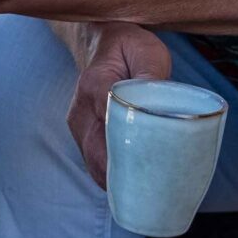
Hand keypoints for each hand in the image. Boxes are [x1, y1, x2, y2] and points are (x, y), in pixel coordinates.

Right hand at [66, 24, 173, 187]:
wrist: (101, 44)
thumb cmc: (129, 48)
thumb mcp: (146, 50)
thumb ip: (152, 73)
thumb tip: (158, 102)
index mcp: (95, 85)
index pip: (111, 124)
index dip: (132, 149)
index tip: (154, 167)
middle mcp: (80, 110)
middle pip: (100, 154)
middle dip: (126, 177)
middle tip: (155, 191)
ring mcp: (78, 126)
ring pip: (96, 165)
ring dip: (119, 181)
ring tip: (148, 194)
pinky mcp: (82, 137)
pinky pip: (96, 164)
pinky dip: (114, 178)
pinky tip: (134, 186)